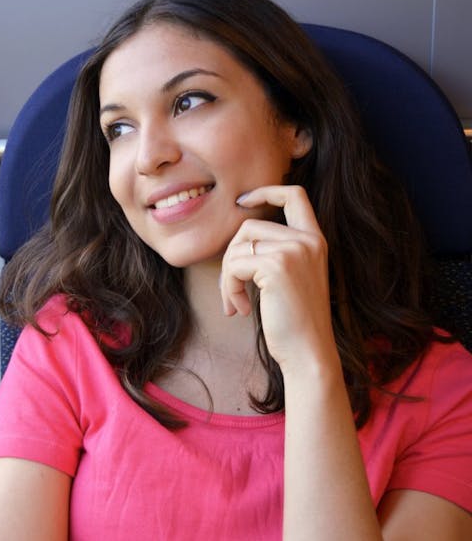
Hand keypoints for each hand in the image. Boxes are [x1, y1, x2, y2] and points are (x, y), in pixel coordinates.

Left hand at [220, 185, 336, 372]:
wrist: (308, 352)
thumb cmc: (294, 321)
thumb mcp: (290, 278)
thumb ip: (275, 252)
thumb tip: (236, 241)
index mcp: (315, 240)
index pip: (294, 194)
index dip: (266, 190)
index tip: (242, 200)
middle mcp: (308, 240)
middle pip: (248, 226)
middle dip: (230, 257)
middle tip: (230, 289)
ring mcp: (294, 251)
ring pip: (237, 247)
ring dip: (227, 277)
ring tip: (236, 303)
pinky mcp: (277, 266)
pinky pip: (233, 265)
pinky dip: (228, 288)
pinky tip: (241, 309)